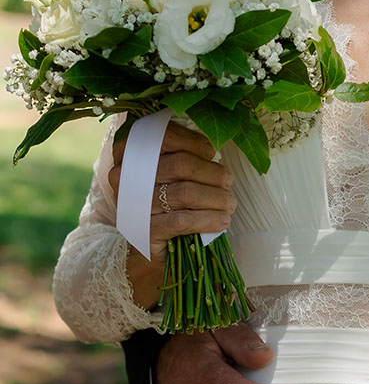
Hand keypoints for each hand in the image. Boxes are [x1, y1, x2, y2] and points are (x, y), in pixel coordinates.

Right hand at [108, 122, 236, 306]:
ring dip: (216, 198)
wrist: (150, 246)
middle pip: (180, 165)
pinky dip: (208, 219)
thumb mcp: (169, 171)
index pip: (164, 137)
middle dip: (212, 173)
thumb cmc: (165, 201)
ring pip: (185, 193)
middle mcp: (124, 175)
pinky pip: (182, 220)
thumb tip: (214, 148)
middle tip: (228, 182)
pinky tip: (223, 220)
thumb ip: (184, 153)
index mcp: (128, 151)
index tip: (212, 152)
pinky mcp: (144, 230)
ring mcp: (132, 204)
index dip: (193, 141)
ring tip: (230, 203)